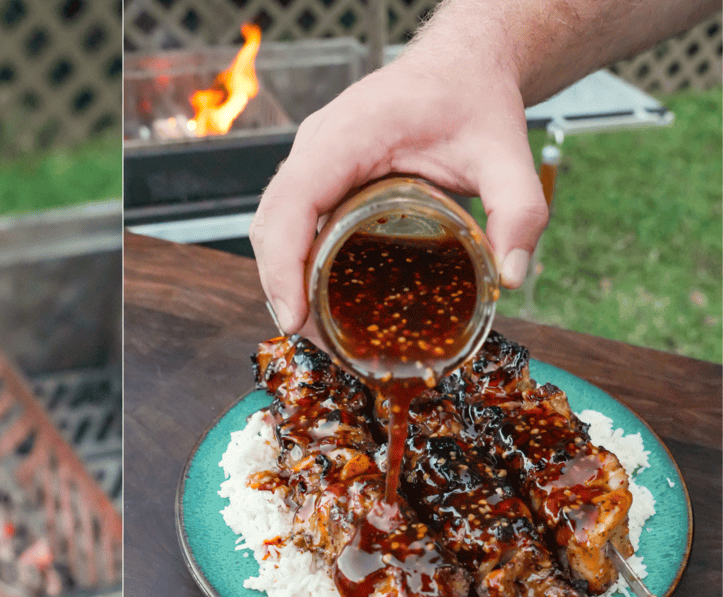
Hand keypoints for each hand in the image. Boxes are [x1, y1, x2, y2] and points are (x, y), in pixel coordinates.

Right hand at [249, 50, 548, 338]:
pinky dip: (293, 260)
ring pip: (272, 223)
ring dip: (282, 276)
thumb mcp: (506, 151)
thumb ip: (520, 211)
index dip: (283, 264)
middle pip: (270, 222)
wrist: (461, 66)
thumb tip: (513, 278)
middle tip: (309, 337)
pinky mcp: (317, 171)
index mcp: (351, 133)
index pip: (292, 202)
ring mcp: (311, 157)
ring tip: (312, 326)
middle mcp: (318, 143)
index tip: (293, 317)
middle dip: (280, 284)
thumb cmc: (474, 98)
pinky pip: (288, 219)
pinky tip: (316, 296)